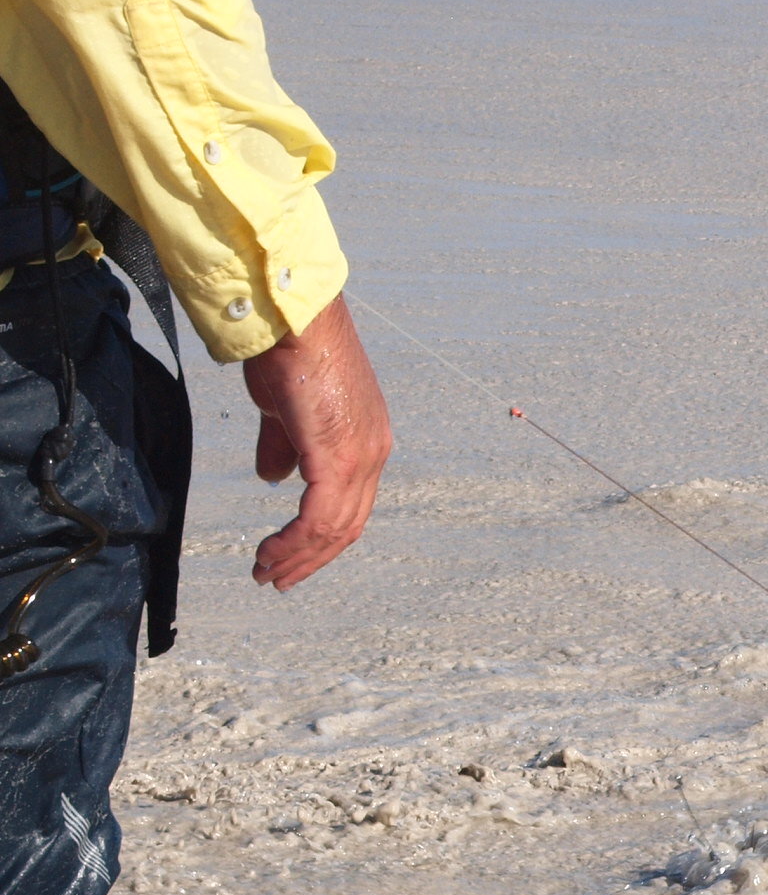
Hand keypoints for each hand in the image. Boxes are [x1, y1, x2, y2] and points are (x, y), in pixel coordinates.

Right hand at [240, 293, 391, 588]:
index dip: (321, 535)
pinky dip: (295, 542)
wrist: (291, 317)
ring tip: (266, 572)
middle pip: (348, 525)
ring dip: (297, 556)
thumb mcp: (284, 409)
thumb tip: (273, 477)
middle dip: (311, 557)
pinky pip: (319, 517)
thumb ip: (284, 446)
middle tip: (277, 577)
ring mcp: (361, 456)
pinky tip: (270, 555)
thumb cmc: (287, 350)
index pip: (352, 504)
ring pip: (334, 528)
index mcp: (368, 441)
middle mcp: (374, 452)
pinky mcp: (338, 457)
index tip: (290, 555)